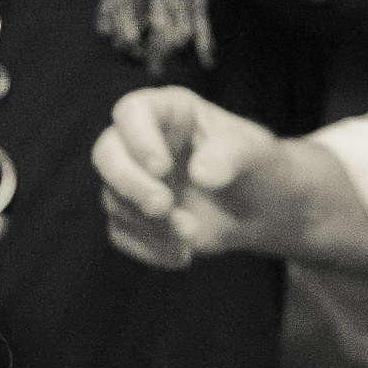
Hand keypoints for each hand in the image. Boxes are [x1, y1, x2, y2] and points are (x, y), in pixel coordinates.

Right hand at [93, 87, 275, 267]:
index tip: (162, 168)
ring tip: (191, 234)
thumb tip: (201, 175)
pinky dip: (148, 248)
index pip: (132, 112)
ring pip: (114, 199)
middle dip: (130, 185)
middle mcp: (142, 142)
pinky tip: (181, 255)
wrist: (261, 207)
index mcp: (168, 112)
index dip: (138, 139)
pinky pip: (122, 233)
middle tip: (163, 207)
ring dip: (148, 223)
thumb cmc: (256, 165)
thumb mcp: (253, 151)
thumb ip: (230, 156)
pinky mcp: (135, 215)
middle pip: (106, 154)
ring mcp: (135, 180)